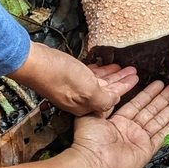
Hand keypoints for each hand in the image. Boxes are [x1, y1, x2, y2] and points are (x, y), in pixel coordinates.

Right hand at [8, 42, 138, 116]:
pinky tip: (104, 64)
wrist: (32, 62)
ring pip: (97, 82)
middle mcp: (79, 98)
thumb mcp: (88, 90)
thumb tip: (114, 102)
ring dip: (112, 74)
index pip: (110, 99)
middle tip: (134, 72)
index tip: (136, 80)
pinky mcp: (66, 76)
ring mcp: (72, 87)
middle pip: (106, 90)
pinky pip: (87, 74)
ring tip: (124, 66)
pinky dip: (98, 70)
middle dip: (121, 82)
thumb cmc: (58, 75)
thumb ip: (103, 98)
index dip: (125, 89)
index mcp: (85, 105)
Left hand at [72, 81, 168, 167]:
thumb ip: (106, 103)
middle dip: (164, 98)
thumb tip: (113, 92)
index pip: (139, 103)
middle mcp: (132, 129)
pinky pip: (162, 136)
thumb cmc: (88, 140)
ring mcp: (140, 140)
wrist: (91, 160)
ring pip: (160, 120)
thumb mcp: (93, 114)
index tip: (159, 83)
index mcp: (120, 121)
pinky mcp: (146, 150)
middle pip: (152, 110)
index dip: (150, 93)